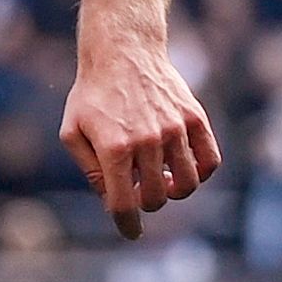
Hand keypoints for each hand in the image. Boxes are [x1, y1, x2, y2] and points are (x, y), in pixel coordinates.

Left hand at [60, 33, 220, 239]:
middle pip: (156, 197)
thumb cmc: (93, 94)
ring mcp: (174, 129)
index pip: (124, 205)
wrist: (123, 50)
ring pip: (187, 184)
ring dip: (174, 190)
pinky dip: (199, 173)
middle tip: (138, 190)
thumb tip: (112, 198)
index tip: (131, 232)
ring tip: (162, 178)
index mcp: (114, 148)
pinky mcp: (194, 118)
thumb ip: (90, 170)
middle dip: (146, 202)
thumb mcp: (73, 132)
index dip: (127, 225)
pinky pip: (209, 161)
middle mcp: (147, 141)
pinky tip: (183, 166)